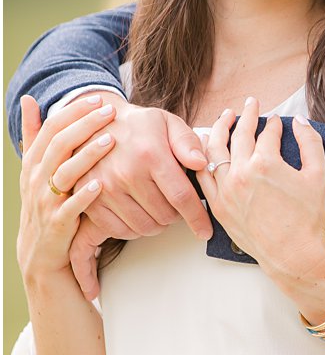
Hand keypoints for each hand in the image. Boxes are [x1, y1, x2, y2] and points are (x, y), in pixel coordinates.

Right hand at [17, 95, 115, 289]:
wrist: (42, 257)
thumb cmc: (47, 206)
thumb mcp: (37, 171)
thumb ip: (36, 137)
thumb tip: (29, 99)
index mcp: (34, 164)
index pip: (50, 129)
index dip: (73, 112)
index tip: (98, 98)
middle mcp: (36, 181)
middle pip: (57, 145)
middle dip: (84, 125)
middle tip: (110, 111)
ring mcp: (45, 203)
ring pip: (63, 173)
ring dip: (87, 156)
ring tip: (110, 141)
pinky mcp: (56, 225)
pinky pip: (69, 208)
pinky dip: (84, 195)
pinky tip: (100, 183)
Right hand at [76, 93, 209, 241]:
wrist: (93, 125)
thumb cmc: (138, 126)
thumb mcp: (167, 123)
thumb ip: (188, 143)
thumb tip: (201, 164)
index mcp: (151, 154)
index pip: (181, 197)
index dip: (197, 218)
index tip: (206, 231)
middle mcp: (126, 174)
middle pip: (164, 216)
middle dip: (177, 216)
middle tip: (175, 205)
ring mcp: (104, 189)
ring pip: (143, 227)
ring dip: (156, 224)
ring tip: (158, 208)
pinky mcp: (89, 200)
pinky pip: (118, 230)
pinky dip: (133, 229)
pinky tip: (139, 214)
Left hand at [200, 100, 324, 313]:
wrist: (292, 254)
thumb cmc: (309, 218)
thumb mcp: (319, 176)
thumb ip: (311, 144)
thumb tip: (301, 122)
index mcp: (266, 164)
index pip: (268, 134)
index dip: (274, 124)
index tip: (277, 120)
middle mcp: (241, 173)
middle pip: (239, 136)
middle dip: (246, 116)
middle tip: (250, 103)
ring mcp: (225, 190)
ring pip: (214, 150)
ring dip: (219, 129)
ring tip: (224, 117)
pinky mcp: (218, 206)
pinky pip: (203, 176)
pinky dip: (202, 158)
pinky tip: (206, 147)